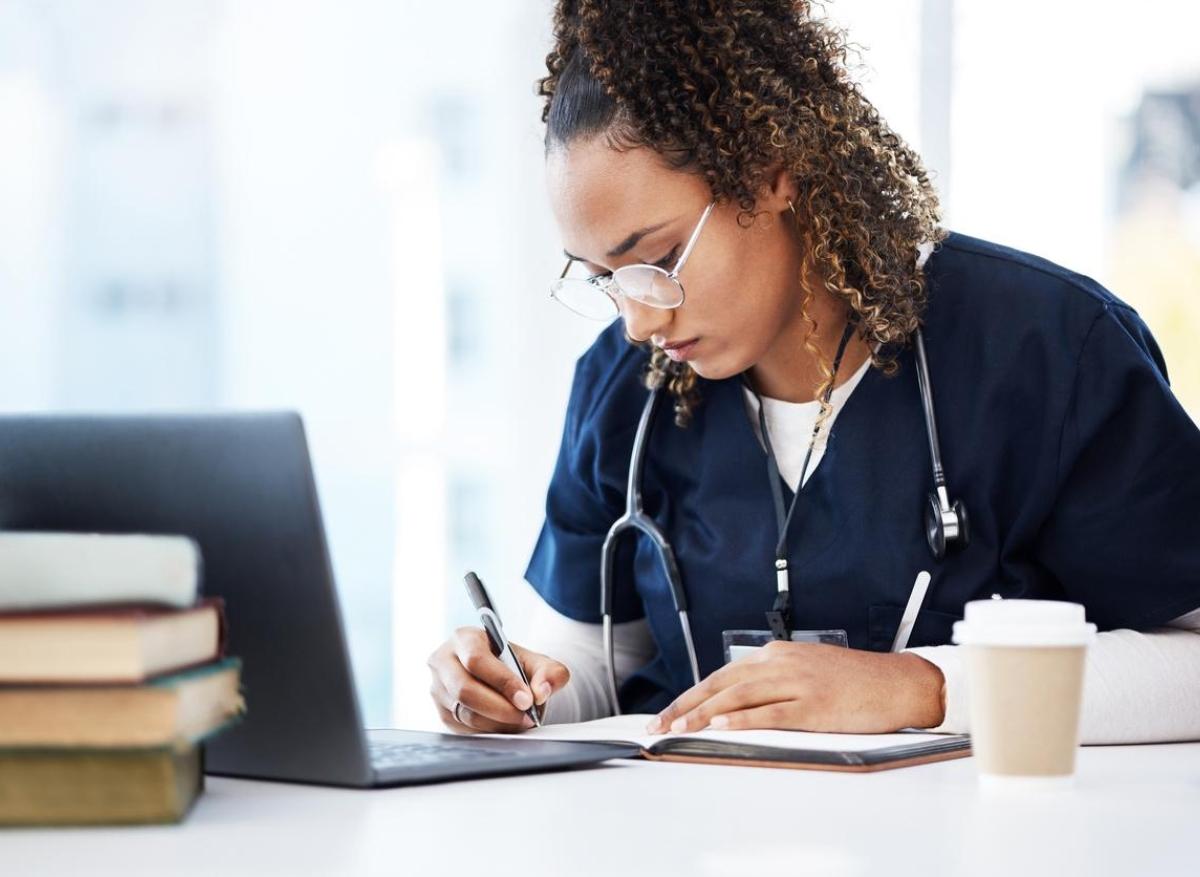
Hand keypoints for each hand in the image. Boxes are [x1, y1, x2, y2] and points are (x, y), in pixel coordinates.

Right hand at [427, 627, 569, 733]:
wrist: (501, 678)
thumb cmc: (515, 666)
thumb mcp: (537, 662)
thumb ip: (550, 672)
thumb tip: (541, 691)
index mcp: (465, 638)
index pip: (477, 660)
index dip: (502, 682)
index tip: (527, 699)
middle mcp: (444, 661)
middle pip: (465, 689)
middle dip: (500, 708)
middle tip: (526, 717)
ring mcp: (438, 688)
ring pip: (465, 713)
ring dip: (497, 722)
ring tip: (520, 721)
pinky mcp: (442, 712)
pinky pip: (464, 729)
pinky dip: (488, 731)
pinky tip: (505, 726)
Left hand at [645, 641, 944, 734]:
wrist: (898, 683)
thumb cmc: (854, 681)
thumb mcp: (806, 669)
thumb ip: (773, 680)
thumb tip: (737, 702)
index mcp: (776, 654)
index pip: (722, 675)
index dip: (692, 695)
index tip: (669, 712)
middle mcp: (781, 663)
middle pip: (722, 684)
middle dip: (687, 705)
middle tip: (660, 724)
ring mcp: (797, 682)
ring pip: (739, 696)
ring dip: (704, 713)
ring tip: (679, 728)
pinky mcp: (814, 705)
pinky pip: (771, 712)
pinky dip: (743, 719)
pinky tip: (722, 726)